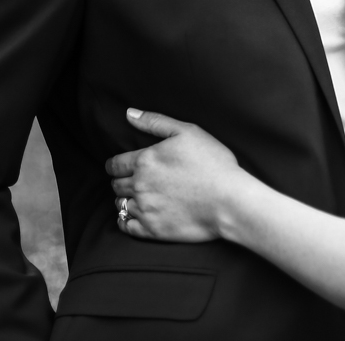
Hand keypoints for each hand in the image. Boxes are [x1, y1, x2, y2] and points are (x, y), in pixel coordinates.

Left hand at [105, 108, 245, 242]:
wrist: (230, 200)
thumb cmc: (212, 163)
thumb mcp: (187, 132)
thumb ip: (155, 122)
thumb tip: (129, 113)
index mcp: (145, 160)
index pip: (115, 164)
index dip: (115, 165)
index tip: (120, 167)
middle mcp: (140, 185)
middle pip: (116, 184)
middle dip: (120, 181)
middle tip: (131, 181)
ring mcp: (145, 209)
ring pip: (120, 205)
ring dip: (124, 200)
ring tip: (136, 198)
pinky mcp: (152, 230)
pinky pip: (126, 227)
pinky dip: (126, 221)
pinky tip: (134, 217)